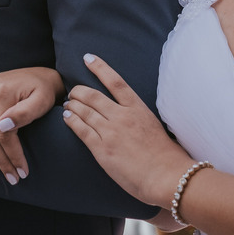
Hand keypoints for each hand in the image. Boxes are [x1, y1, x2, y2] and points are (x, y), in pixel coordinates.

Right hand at [0, 66, 62, 184]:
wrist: (37, 76)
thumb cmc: (42, 91)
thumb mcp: (42, 100)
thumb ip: (26, 112)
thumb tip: (4, 126)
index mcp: (2, 91)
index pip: (3, 134)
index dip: (12, 156)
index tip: (21, 172)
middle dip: (0, 160)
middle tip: (11, 177)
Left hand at [62, 54, 190, 207]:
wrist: (167, 176)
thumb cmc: (166, 155)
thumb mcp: (154, 126)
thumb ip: (139, 117)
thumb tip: (129, 113)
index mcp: (138, 108)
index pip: (115, 81)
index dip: (99, 67)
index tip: (88, 58)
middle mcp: (122, 116)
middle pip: (93, 95)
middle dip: (79, 91)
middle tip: (72, 91)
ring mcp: (111, 132)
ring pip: (84, 111)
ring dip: (73, 105)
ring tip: (67, 104)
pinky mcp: (102, 149)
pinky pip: (82, 131)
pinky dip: (72, 121)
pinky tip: (66, 118)